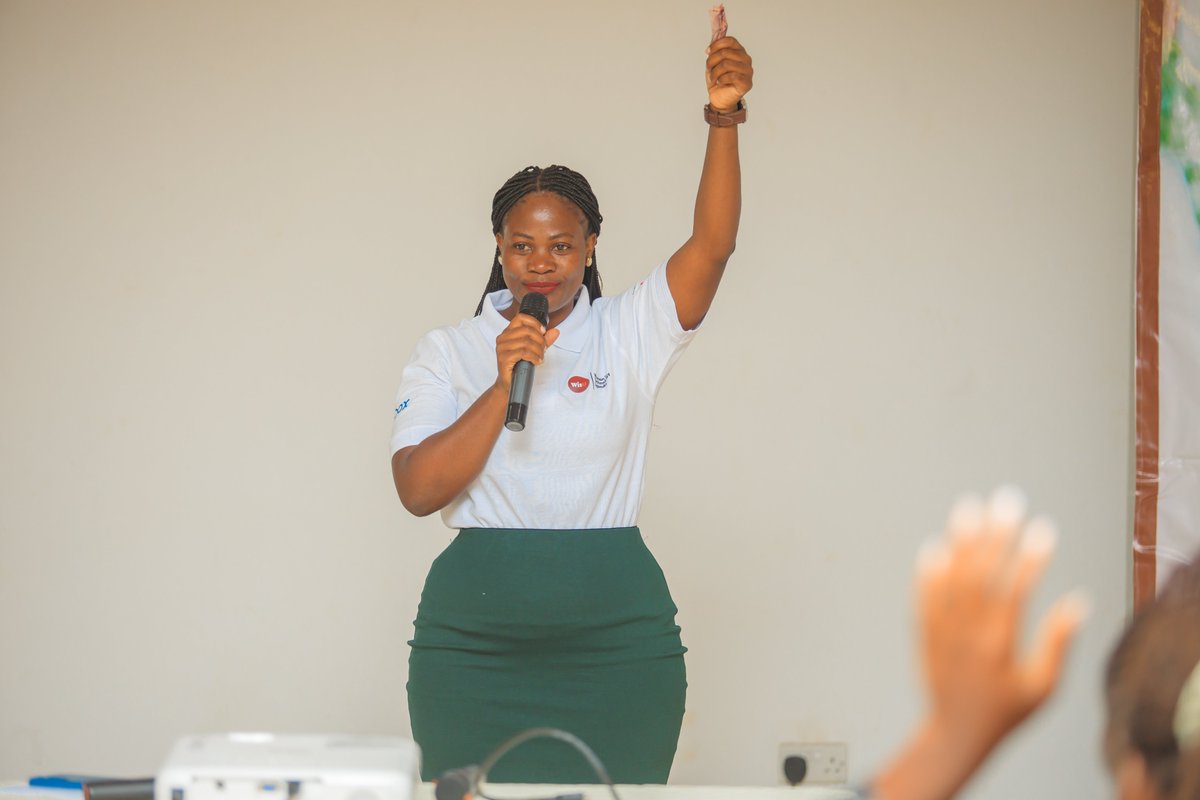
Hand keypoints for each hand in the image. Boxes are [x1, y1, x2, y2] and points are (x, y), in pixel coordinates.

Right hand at [493, 313, 559, 391]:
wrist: (509, 383)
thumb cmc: (519, 365)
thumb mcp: (534, 349)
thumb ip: (544, 340)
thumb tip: (555, 331)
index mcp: (508, 332)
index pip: (521, 317)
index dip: (535, 323)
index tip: (543, 332)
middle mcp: (503, 338)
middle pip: (526, 330)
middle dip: (540, 340)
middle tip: (543, 349)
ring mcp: (502, 348)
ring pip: (526, 342)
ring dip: (538, 350)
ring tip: (540, 357)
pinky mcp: (503, 358)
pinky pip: (523, 352)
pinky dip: (534, 357)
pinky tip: (536, 361)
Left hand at [706, 36, 752, 112]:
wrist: (720, 98)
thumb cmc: (718, 80)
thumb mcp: (714, 63)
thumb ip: (715, 51)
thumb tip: (711, 44)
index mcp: (739, 51)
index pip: (730, 41)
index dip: (716, 45)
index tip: (708, 52)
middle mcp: (746, 59)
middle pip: (726, 52)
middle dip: (712, 60)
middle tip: (708, 69)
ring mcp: (748, 71)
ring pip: (727, 64)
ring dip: (715, 72)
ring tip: (713, 78)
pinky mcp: (747, 83)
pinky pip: (732, 76)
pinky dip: (721, 79)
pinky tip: (719, 82)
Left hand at [917, 488, 1087, 758]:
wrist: (955, 734)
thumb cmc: (1005, 712)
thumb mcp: (1042, 687)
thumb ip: (1057, 643)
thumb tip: (1079, 603)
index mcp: (1000, 644)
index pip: (1015, 590)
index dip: (1030, 558)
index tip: (1043, 527)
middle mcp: (968, 632)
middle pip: (981, 574)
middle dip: (996, 534)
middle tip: (1007, 500)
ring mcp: (942, 631)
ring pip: (951, 578)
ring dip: (961, 541)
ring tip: (969, 508)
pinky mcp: (924, 633)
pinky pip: (923, 596)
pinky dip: (928, 571)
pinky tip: (935, 546)